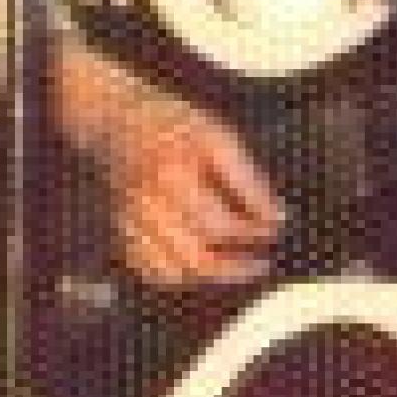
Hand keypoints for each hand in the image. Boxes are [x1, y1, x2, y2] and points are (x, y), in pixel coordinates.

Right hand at [50, 39, 284, 285]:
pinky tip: (204, 264)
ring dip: (211, 274)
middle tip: (261, 261)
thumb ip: (246, 180)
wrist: (120, 121)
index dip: (252, 233)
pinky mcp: (124, 233)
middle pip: (197, 256)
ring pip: (174, 271)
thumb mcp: (218, 137)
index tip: (276, 230)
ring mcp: (132, 223)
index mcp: (173, 175)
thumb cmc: (176, 126)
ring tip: (238, 265)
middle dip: (235, 265)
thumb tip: (276, 218)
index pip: (219, 223)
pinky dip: (182, 274)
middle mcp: (148, 205)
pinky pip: (153, 270)